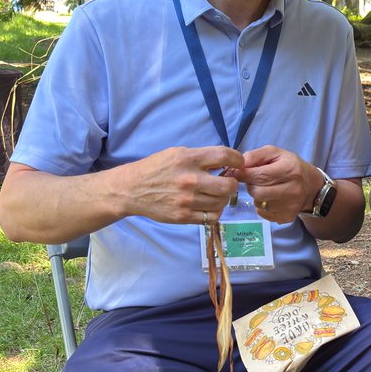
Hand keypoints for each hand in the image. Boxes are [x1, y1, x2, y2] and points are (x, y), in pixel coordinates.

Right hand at [123, 145, 241, 223]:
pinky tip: (209, 206)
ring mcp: (187, 200)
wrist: (132, 189)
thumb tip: (226, 162)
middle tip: (227, 182)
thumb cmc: (156, 168)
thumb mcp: (177, 154)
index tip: (238, 163)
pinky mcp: (184, 216)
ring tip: (215, 194)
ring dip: (223, 198)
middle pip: (228, 185)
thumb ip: (201, 157)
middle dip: (232, 183)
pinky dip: (215, 212)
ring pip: (222, 203)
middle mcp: (190, 180)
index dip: (237, 159)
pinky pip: (211, 217)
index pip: (224, 156)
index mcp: (189, 159)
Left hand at [234, 146, 319, 222]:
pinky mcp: (286, 217)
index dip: (243, 174)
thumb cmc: (289, 166)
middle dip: (250, 185)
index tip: (236, 172)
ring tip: (265, 188)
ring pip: (258, 203)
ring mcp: (290, 206)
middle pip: (256, 192)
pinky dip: (261, 206)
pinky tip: (270, 198)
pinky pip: (262, 213)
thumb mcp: (275, 153)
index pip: (259, 175)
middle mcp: (292, 189)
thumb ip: (255, 155)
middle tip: (254, 180)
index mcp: (289, 169)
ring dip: (256, 196)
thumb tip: (238, 165)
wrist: (310, 186)